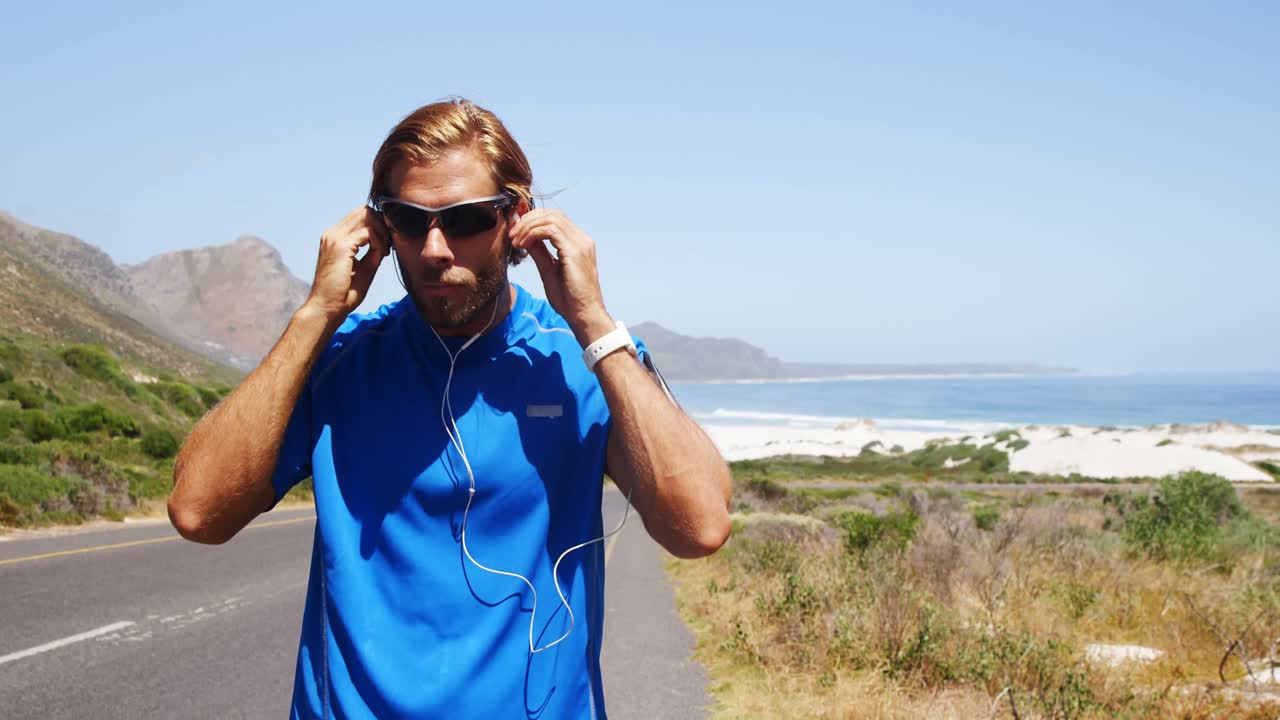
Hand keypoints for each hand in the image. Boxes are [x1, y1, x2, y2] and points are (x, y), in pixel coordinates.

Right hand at [303, 206, 388, 324]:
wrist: (327, 308)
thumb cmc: (343, 293)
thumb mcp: (364, 267)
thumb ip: (373, 252)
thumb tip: (386, 241)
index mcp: (334, 237)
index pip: (360, 215)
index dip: (378, 225)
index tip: (386, 246)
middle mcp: (332, 233)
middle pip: (364, 210)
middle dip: (382, 225)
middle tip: (388, 246)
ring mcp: (334, 238)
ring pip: (367, 216)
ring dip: (382, 232)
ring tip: (385, 251)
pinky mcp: (341, 246)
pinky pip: (369, 233)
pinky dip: (380, 242)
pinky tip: (380, 257)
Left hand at [509, 209, 614, 345]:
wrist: (583, 315)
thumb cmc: (569, 298)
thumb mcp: (549, 270)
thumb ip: (540, 252)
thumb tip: (526, 238)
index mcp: (578, 243)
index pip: (555, 218)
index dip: (533, 219)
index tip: (515, 231)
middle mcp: (582, 239)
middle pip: (552, 213)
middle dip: (528, 219)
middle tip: (512, 233)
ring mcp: (580, 243)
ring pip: (550, 218)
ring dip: (528, 226)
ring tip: (515, 240)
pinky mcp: (575, 251)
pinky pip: (550, 230)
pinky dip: (533, 234)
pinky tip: (523, 245)